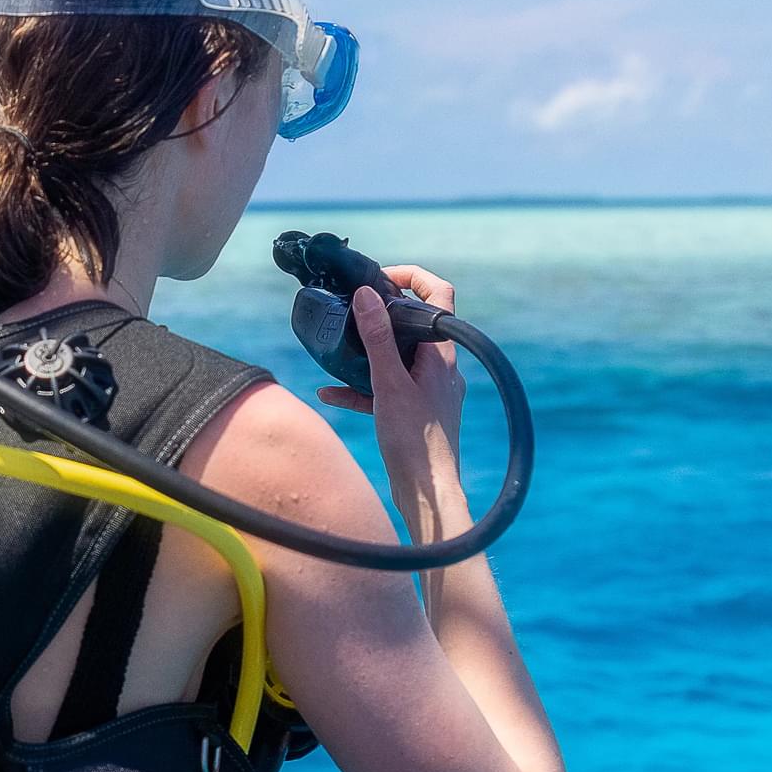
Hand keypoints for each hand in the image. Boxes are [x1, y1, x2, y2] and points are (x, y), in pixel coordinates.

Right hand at [315, 264, 466, 493]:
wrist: (427, 494)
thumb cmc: (415, 442)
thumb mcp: (389, 385)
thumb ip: (377, 339)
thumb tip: (367, 295)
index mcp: (440, 354)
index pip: (439, 296)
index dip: (412, 277)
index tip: (380, 279)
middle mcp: (439, 368)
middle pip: (414, 325)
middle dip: (382, 315)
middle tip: (353, 311)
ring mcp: (429, 391)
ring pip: (398, 358)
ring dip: (368, 353)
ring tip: (338, 350)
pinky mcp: (416, 414)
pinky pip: (388, 391)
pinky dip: (362, 388)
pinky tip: (330, 394)